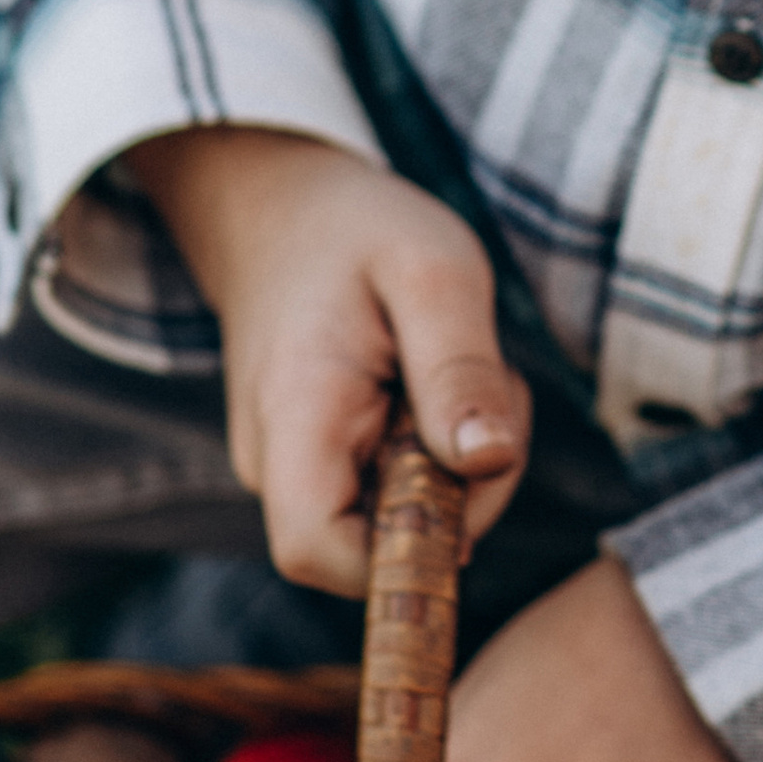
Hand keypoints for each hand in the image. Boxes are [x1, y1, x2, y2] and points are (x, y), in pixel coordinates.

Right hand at [125, 125, 528, 593]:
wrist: (282, 207)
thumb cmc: (358, 230)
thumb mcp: (434, 272)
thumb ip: (461, 370)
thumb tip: (488, 463)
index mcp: (294, 417)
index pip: (318, 554)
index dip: (405, 550)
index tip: (466, 475)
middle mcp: (274, 463)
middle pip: (376, 549)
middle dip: (462, 492)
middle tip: (486, 390)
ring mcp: (289, 469)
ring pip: (392, 524)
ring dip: (456, 468)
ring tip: (455, 374)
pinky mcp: (314, 464)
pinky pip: (388, 495)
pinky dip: (433, 455)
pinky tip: (433, 389)